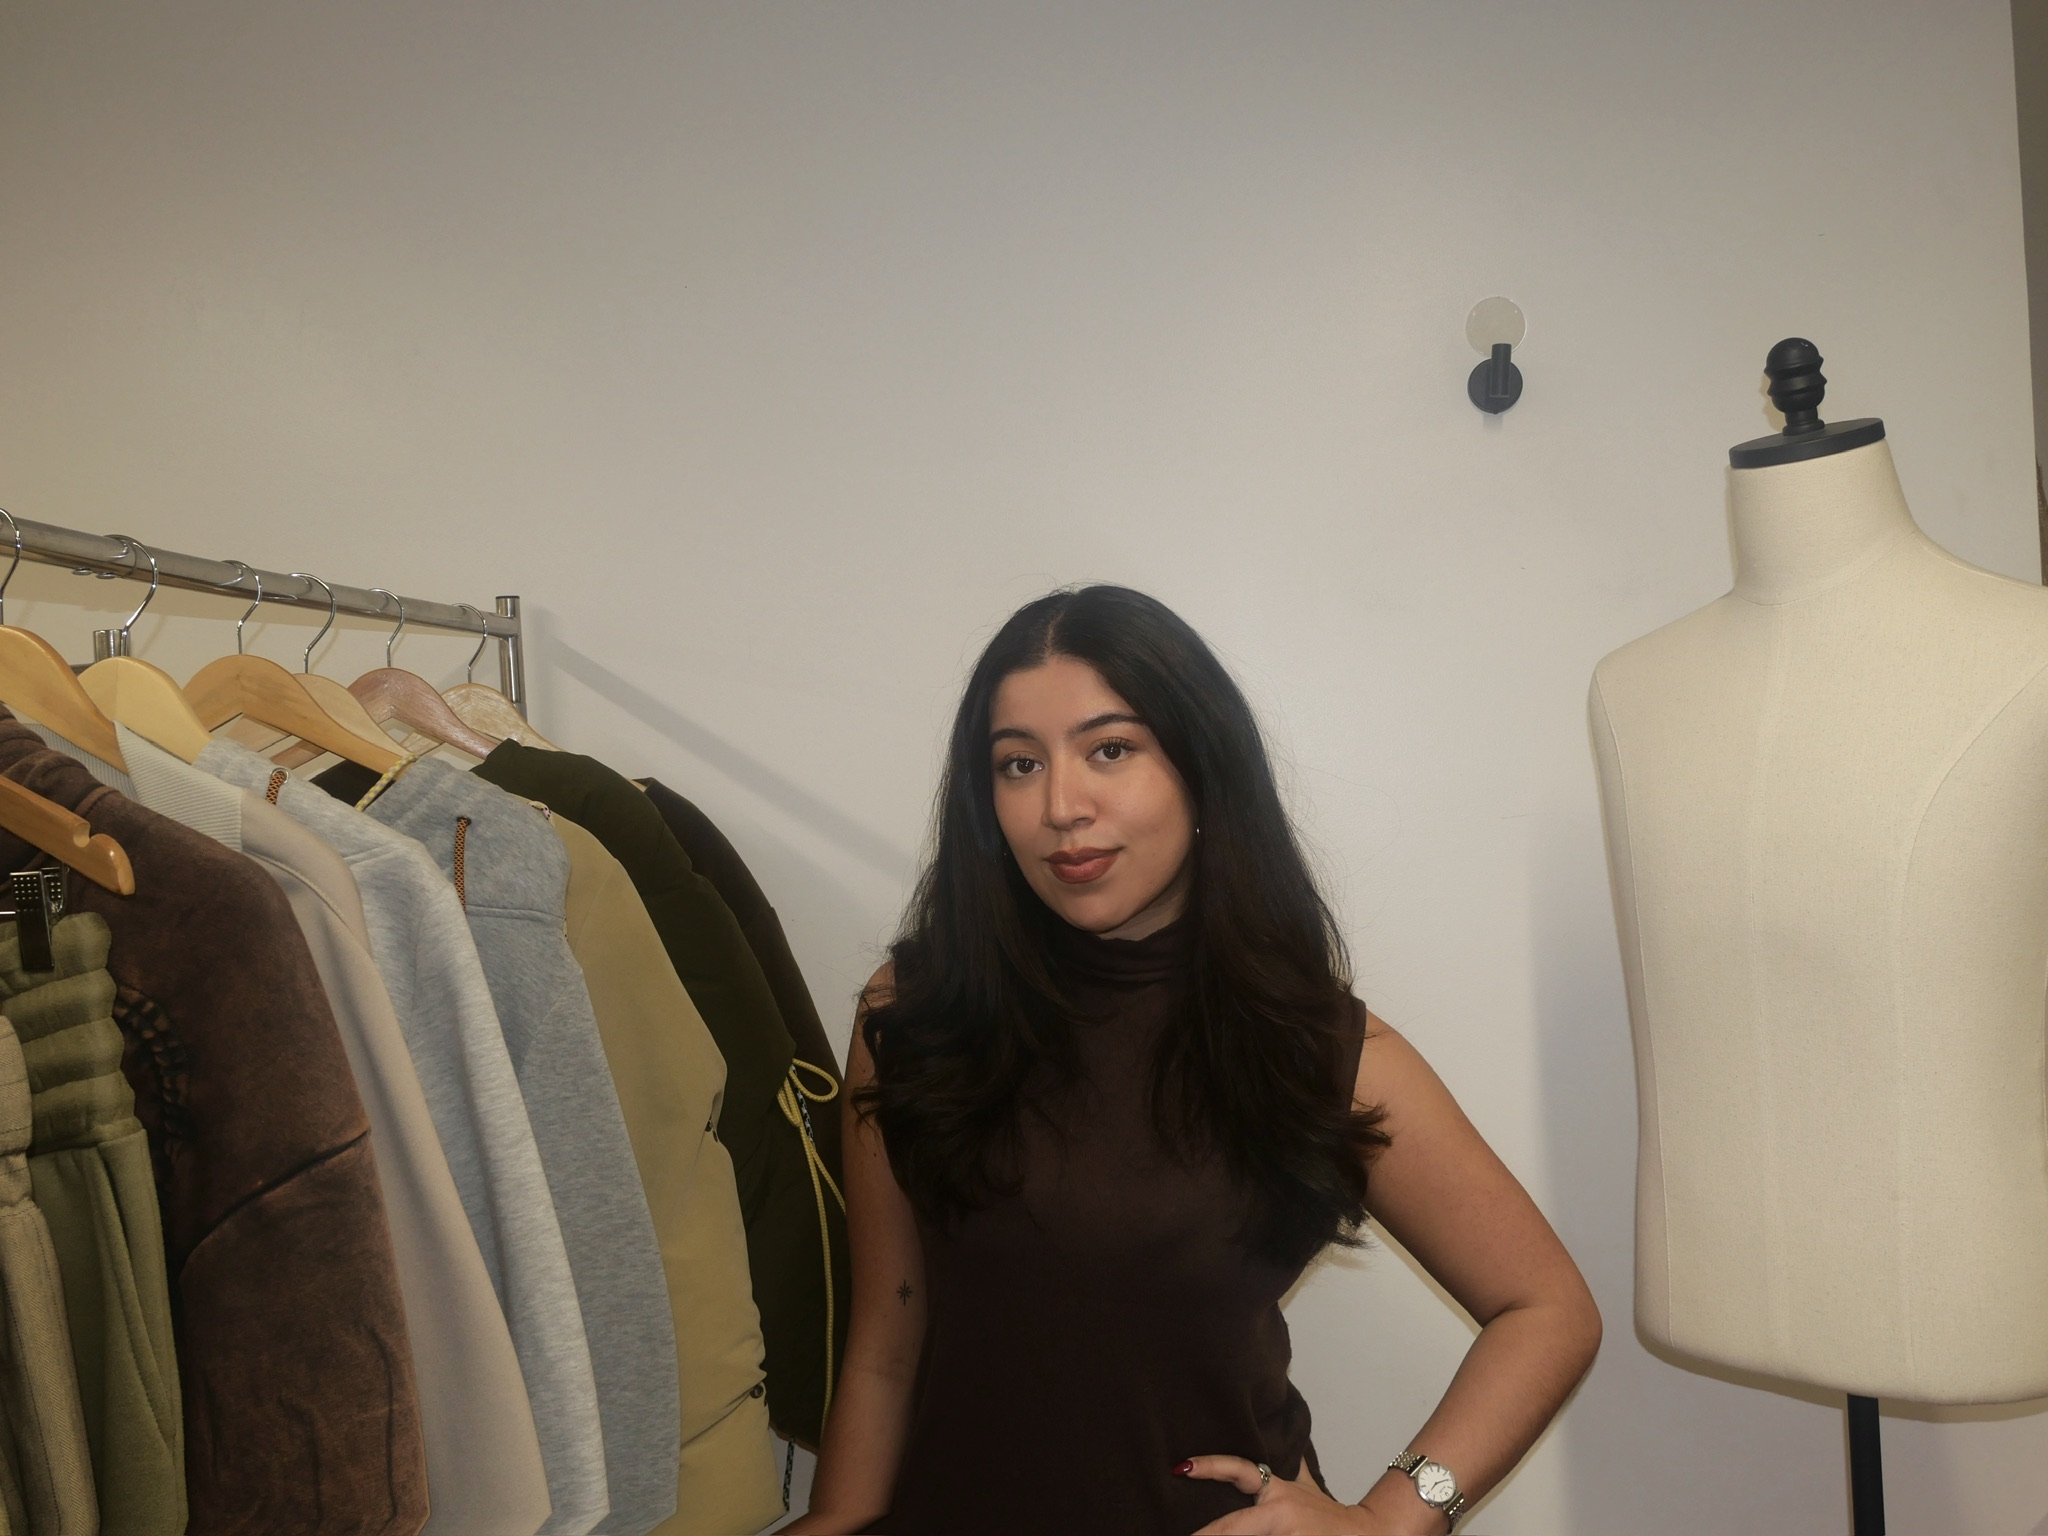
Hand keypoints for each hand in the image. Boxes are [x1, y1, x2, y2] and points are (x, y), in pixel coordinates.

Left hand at [1179, 1456, 1384, 1534]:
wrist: (1367, 1534)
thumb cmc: (1328, 1516)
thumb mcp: (1305, 1486)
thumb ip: (1287, 1466)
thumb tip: (1280, 1435)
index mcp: (1275, 1492)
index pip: (1238, 1471)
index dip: (1209, 1467)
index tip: (1181, 1466)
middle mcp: (1278, 1512)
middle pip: (1233, 1527)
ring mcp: (1288, 1535)